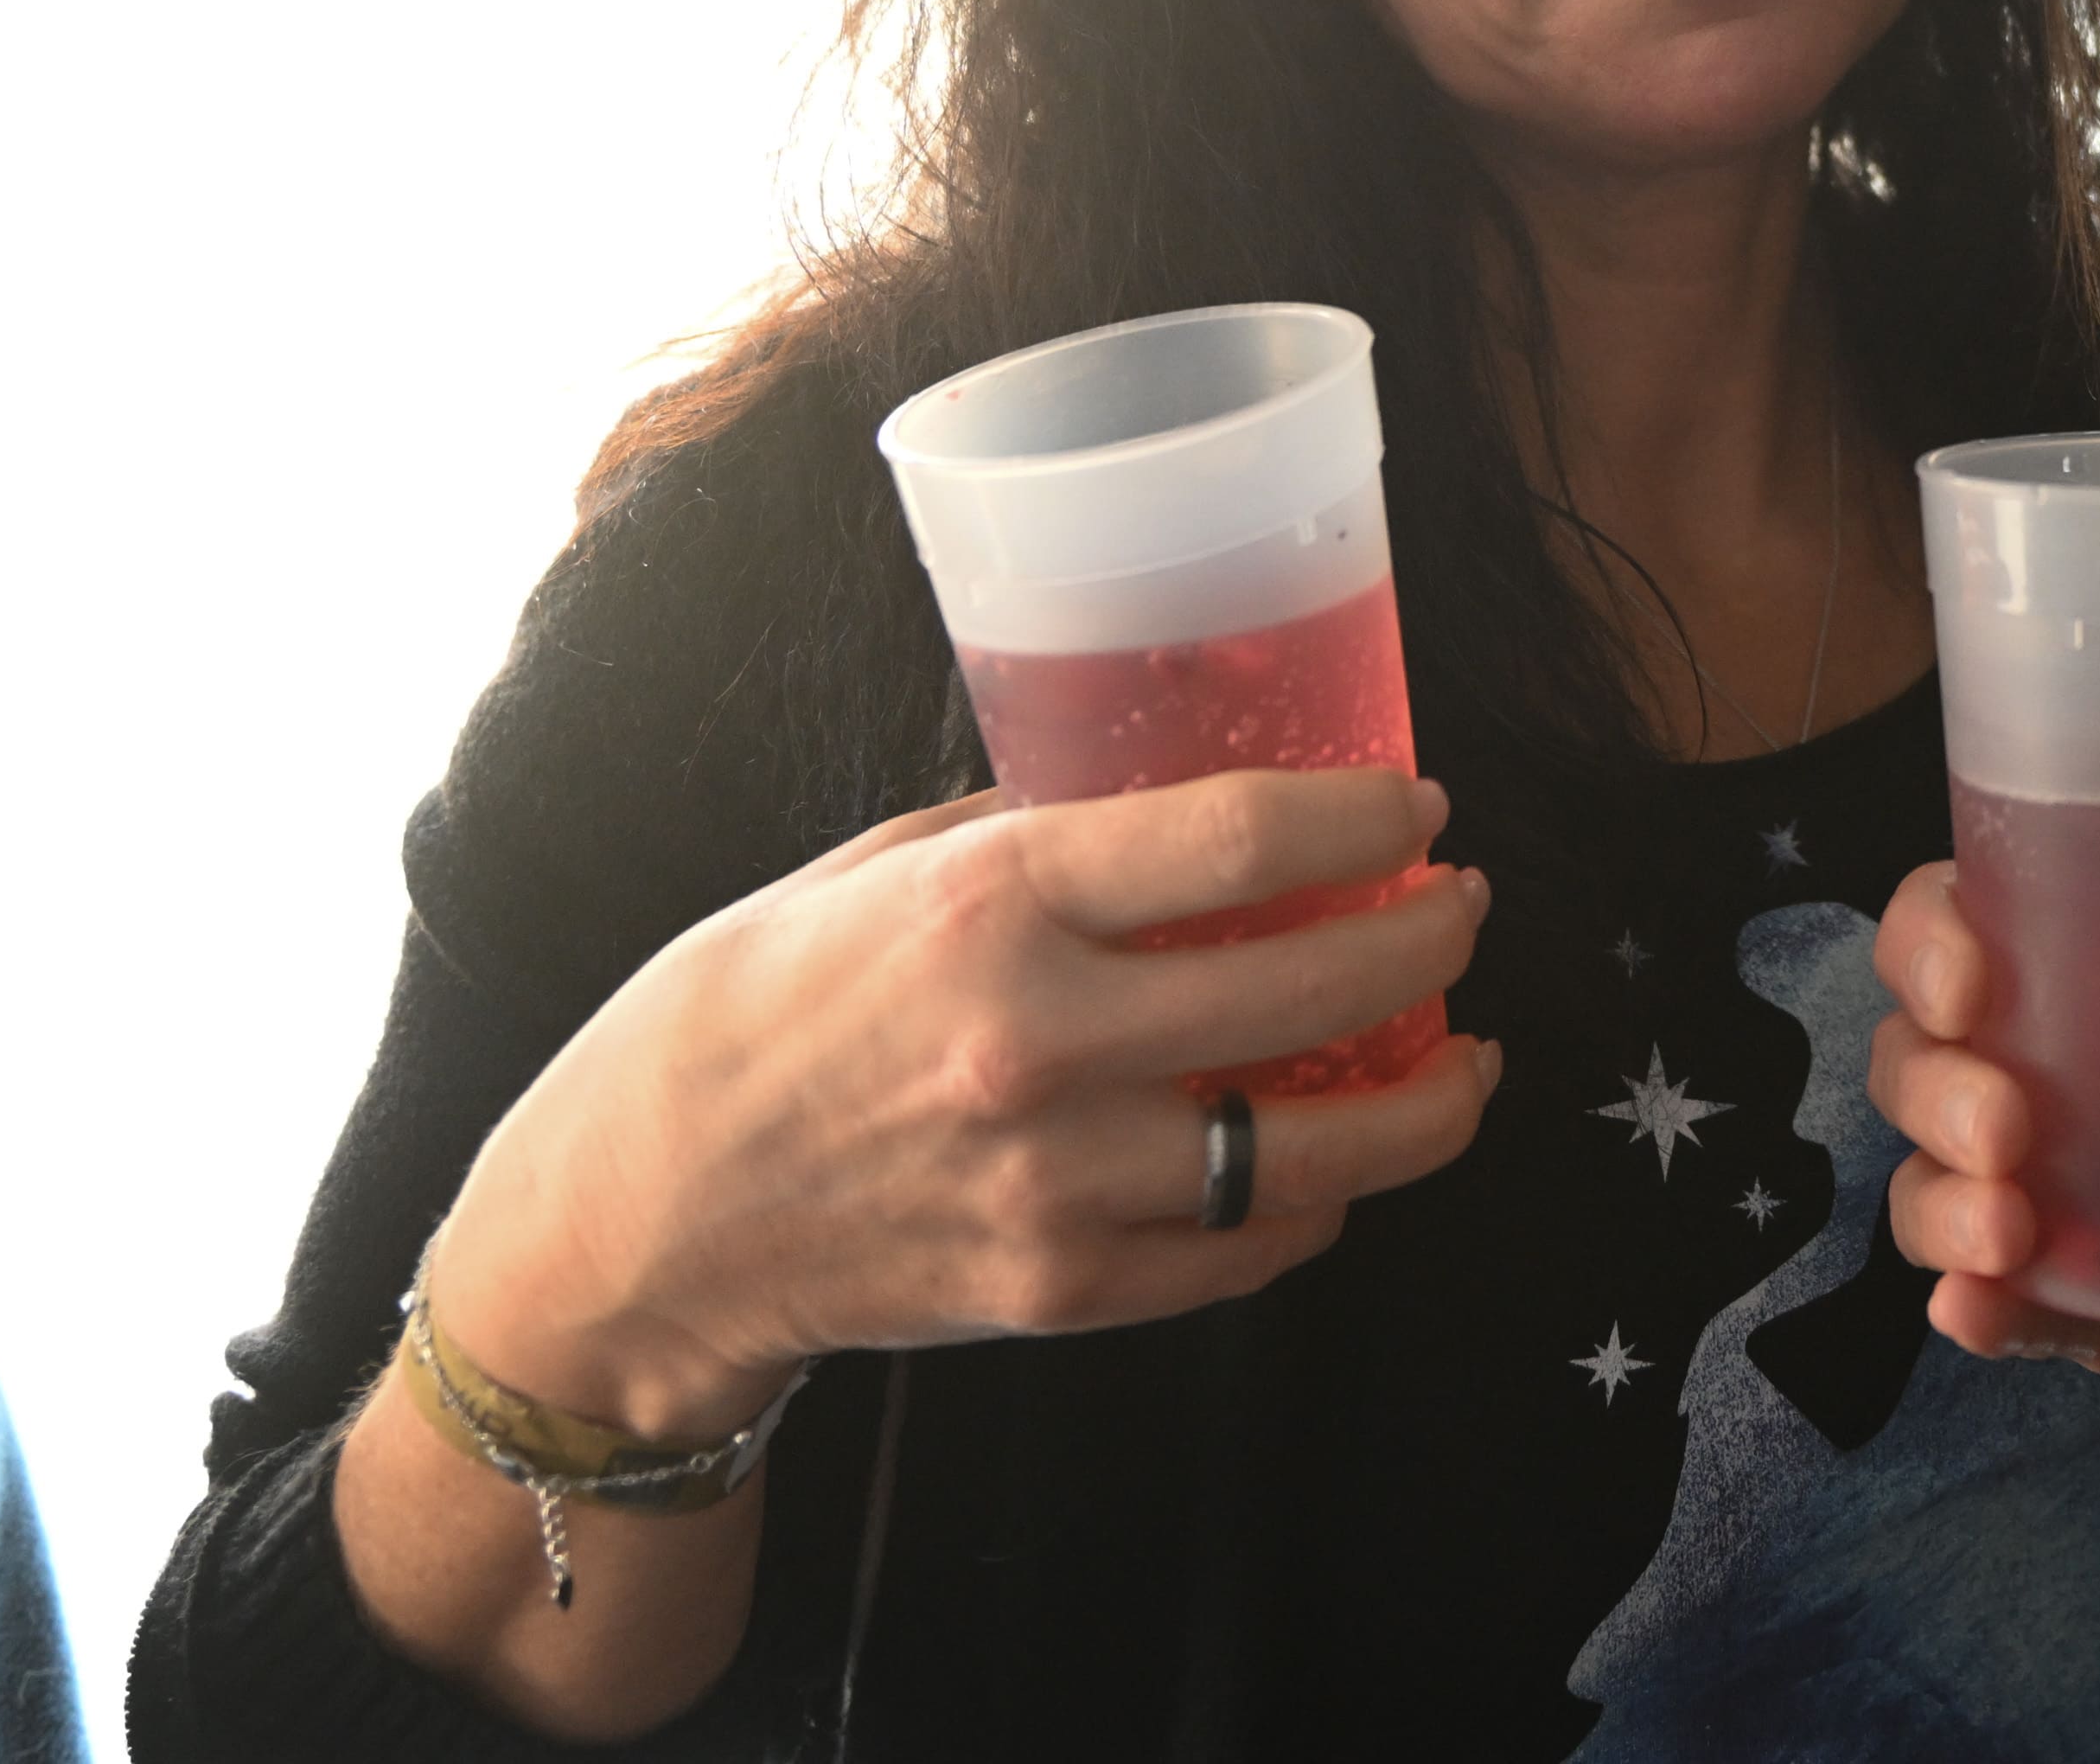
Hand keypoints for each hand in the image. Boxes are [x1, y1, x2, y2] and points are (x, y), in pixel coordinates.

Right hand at [424, 767, 1497, 1439]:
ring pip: (1320, 1149)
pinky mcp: (1060, 1290)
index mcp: (991, 907)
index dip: (1366, 817)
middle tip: (1460, 913)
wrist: (634, 1231)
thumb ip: (1019, 841)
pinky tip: (1337, 1165)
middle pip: (1318, 982)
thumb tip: (1161, 809)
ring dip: (1426, 1101)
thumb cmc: (735, 1020)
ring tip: (1465, 1059)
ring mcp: (1059, 1183)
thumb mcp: (866, 873)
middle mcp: (1041, 1044)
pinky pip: (1245, 1251)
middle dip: (1428, 940)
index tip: (1418, 811)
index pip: (1243, 837)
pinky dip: (1315, 1207)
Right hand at [1865, 858, 2099, 1398]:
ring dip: (1940, 1206)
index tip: (1968, 980)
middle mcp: (2036, 1074)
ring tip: (2005, 1235)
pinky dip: (1977, 1310)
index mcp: (2085, 968)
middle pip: (1914, 1059)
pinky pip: (2004, 1306)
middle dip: (1933, 1089)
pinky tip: (1974, 1312)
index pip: (1949, 928)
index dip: (1926, 942)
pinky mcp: (2083, 1302)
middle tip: (2003, 1128)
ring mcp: (2049, 1195)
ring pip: (1928, 1185)